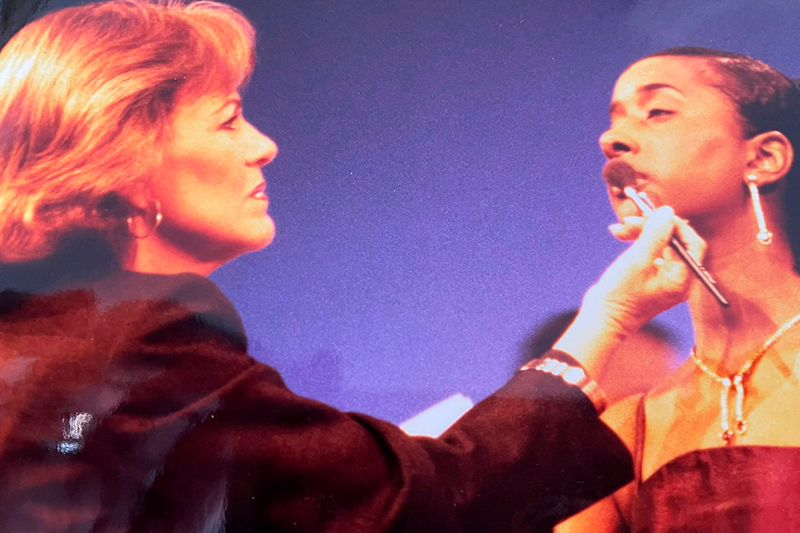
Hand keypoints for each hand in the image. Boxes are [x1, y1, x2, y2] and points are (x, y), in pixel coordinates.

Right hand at [554, 206, 705, 372]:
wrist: (601, 320)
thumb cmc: (619, 295)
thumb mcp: (637, 261)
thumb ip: (655, 235)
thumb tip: (668, 212)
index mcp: (682, 279)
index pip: (692, 244)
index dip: (676, 226)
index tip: (656, 214)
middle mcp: (678, 279)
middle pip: (674, 242)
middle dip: (652, 227)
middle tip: (630, 220)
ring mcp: (664, 278)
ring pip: (660, 244)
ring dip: (640, 232)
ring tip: (618, 229)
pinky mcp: (651, 276)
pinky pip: (650, 251)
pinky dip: (637, 241)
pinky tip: (620, 236)